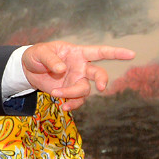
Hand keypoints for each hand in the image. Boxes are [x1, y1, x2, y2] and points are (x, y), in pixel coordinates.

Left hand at [21, 42, 135, 110]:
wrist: (27, 70)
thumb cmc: (37, 55)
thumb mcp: (40, 53)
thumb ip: (51, 60)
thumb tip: (62, 70)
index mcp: (78, 53)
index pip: (100, 52)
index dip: (116, 53)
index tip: (132, 54)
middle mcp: (81, 67)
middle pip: (99, 73)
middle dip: (103, 80)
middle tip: (102, 87)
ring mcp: (76, 80)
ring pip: (85, 90)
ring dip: (73, 94)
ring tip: (55, 93)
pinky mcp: (69, 91)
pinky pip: (77, 100)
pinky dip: (71, 104)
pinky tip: (63, 106)